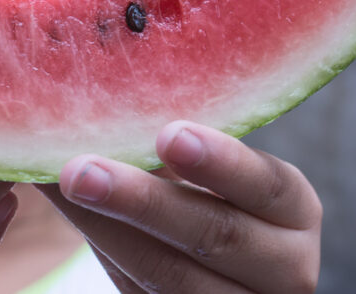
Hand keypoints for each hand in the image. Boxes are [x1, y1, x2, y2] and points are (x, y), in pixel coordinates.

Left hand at [36, 121, 321, 292]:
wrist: (213, 272)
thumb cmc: (207, 196)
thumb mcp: (212, 173)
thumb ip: (178, 142)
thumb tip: (109, 82)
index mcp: (294, 210)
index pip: (267, 187)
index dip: (221, 162)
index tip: (169, 134)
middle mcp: (284, 268)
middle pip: (214, 236)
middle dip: (142, 202)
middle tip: (80, 170)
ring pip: (170, 276)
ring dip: (105, 228)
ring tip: (61, 186)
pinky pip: (142, 293)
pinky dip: (102, 249)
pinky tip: (69, 213)